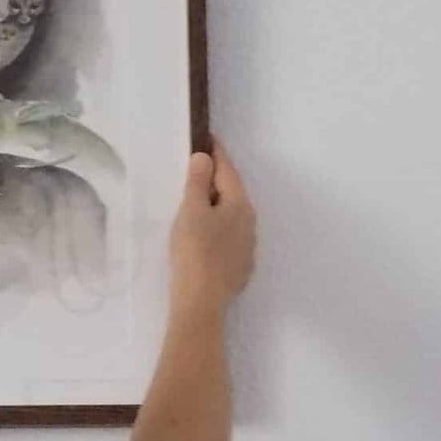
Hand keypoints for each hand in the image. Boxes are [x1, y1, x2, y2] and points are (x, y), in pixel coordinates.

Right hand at [167, 137, 255, 316]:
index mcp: (239, 204)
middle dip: (216, 182)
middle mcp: (250, 222)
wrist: (201, 301)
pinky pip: (229, 241)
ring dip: (217, 209)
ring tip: (197, 208)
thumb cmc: (195, 251)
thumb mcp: (191, 211)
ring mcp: (248, 248)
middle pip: (232, 193)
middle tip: (196, 173)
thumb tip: (204, 158)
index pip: (227, 170)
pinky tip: (205, 240)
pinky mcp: (240, 268)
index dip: (216, 153)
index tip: (206, 138)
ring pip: (232, 219)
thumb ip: (197, 182)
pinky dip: (218, 232)